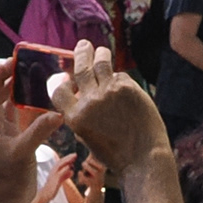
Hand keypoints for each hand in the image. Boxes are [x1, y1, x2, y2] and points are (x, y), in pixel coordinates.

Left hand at [0, 57, 66, 192]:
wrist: (8, 202)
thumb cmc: (10, 180)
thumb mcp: (23, 153)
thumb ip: (39, 131)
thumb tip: (57, 114)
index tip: (6, 64)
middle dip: (2, 81)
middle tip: (17, 65)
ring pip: (2, 106)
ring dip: (10, 91)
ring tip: (24, 75)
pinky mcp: (8, 140)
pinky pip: (12, 116)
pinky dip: (19, 105)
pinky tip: (29, 95)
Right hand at [55, 44, 167, 166]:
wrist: (143, 158)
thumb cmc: (115, 152)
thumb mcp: (87, 136)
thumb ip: (81, 113)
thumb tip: (80, 92)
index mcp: (75, 117)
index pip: (59, 90)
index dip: (62, 82)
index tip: (67, 77)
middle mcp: (89, 101)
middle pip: (81, 68)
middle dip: (81, 53)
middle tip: (83, 45)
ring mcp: (109, 92)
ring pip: (101, 63)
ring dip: (100, 54)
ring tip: (101, 51)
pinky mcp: (128, 88)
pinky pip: (120, 76)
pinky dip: (120, 79)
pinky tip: (122, 87)